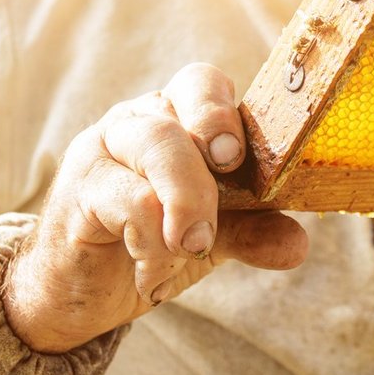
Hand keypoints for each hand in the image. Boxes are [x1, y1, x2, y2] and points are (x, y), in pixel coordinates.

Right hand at [1, 64, 308, 352]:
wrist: (75, 291)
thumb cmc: (149, 243)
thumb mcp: (211, 236)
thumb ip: (251, 230)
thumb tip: (297, 244)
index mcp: (176, 117)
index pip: (201, 83)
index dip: (221, 110)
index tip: (236, 157)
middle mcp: (137, 122)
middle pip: (177, 118)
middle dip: (205, 165)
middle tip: (215, 215)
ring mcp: (102, 152)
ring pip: (154, 148)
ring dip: (186, 203)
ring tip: (193, 247)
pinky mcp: (78, 193)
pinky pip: (125, 202)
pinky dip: (152, 242)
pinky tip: (154, 274)